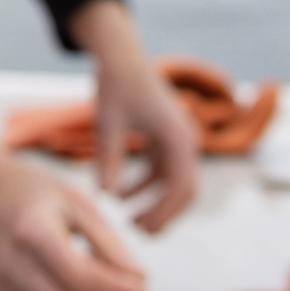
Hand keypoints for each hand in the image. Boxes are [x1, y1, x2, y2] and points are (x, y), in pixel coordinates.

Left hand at [70, 0, 200, 232]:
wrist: (120, 56)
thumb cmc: (115, 86)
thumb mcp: (107, 123)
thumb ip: (108, 159)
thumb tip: (104, 195)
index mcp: (178, 136)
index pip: (182, 185)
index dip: (165, 212)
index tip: (143, 229)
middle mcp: (185, 139)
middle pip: (185, 189)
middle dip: (165, 214)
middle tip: (140, 233)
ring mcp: (177, 139)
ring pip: (174, 183)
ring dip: (155, 202)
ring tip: (130, 223)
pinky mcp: (165, 138)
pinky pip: (162, 170)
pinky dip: (145, 185)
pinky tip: (119, 195)